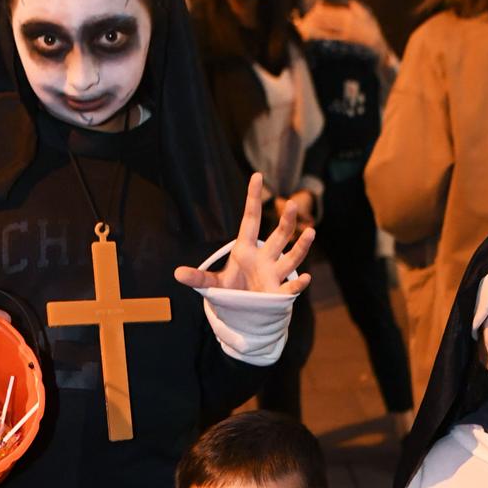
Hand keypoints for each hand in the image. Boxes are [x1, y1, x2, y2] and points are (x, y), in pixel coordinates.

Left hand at [173, 171, 314, 296]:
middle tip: (292, 204)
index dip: (253, 198)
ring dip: (301, 246)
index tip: (257, 176)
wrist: (243, 312)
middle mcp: (264, 258)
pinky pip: (291, 287)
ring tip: (311, 232)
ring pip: (291, 257)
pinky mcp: (278, 294)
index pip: (251, 219)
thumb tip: (176, 274)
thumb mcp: (212, 284)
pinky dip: (299, 284)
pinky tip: (306, 278)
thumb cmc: (231, 291)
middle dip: (286, 221)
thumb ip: (198, 278)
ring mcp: (274, 274)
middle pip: (278, 236)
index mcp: (246, 249)